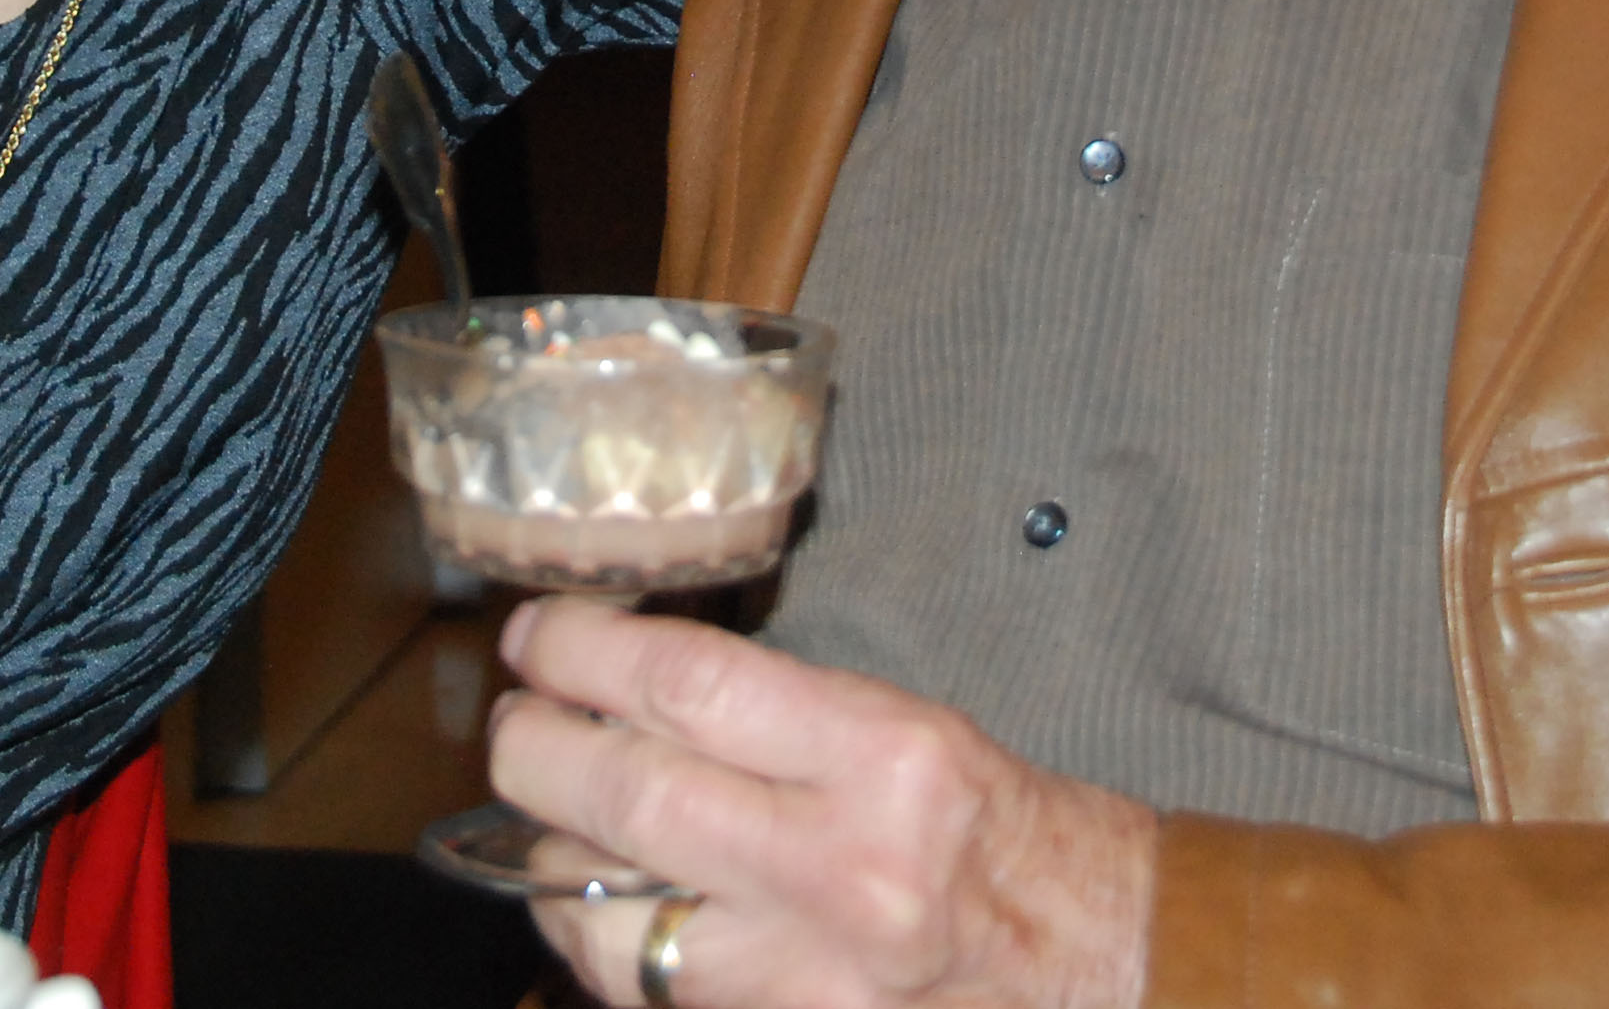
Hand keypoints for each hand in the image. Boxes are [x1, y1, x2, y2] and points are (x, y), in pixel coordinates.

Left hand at [490, 597, 1156, 1008]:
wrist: (1093, 966)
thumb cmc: (998, 831)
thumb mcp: (905, 728)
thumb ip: (770, 712)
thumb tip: (625, 686)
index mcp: (881, 760)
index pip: (686, 684)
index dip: (583, 651)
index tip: (539, 635)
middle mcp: (837, 870)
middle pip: (625, 794)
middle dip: (536, 747)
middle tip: (515, 719)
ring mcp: (800, 974)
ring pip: (604, 912)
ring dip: (548, 853)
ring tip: (547, 811)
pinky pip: (641, 985)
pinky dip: (595, 935)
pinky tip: (594, 896)